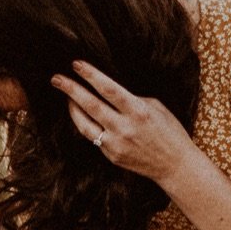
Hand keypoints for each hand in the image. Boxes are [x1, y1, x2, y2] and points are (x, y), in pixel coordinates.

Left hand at [50, 61, 193, 183]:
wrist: (174, 164)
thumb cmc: (169, 131)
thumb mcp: (155, 107)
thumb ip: (132, 99)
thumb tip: (109, 90)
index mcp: (138, 111)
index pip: (109, 89)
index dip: (91, 75)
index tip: (76, 64)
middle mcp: (124, 128)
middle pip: (91, 105)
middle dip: (71, 90)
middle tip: (56, 79)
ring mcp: (116, 144)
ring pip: (85, 125)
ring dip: (72, 109)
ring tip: (66, 97)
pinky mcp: (111, 156)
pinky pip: (93, 137)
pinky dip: (85, 124)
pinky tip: (81, 115)